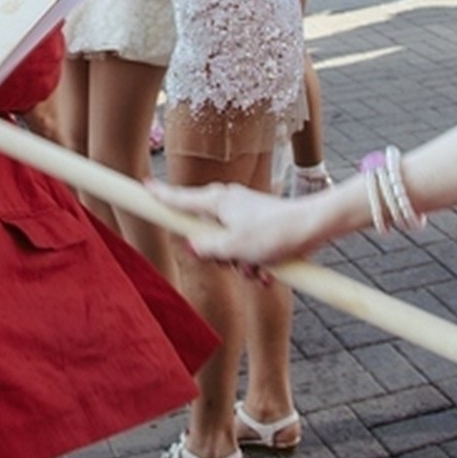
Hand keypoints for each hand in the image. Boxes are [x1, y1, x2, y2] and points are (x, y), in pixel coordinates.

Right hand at [145, 179, 319, 270]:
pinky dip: (254, 262)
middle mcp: (228, 204)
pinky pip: (245, 248)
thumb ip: (207, 248)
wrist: (314, 226)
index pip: (180, 198)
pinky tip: (268, 272)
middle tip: (230, 264)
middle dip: (215, 254)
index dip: (161, 195)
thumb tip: (191, 244)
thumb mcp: (234, 248)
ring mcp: (244, 213)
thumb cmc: (274, 233)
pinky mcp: (259, 224)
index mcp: (218, 202)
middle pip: (204, 230)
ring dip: (239, 264)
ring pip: (227, 244)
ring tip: (257, 270)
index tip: (142, 186)